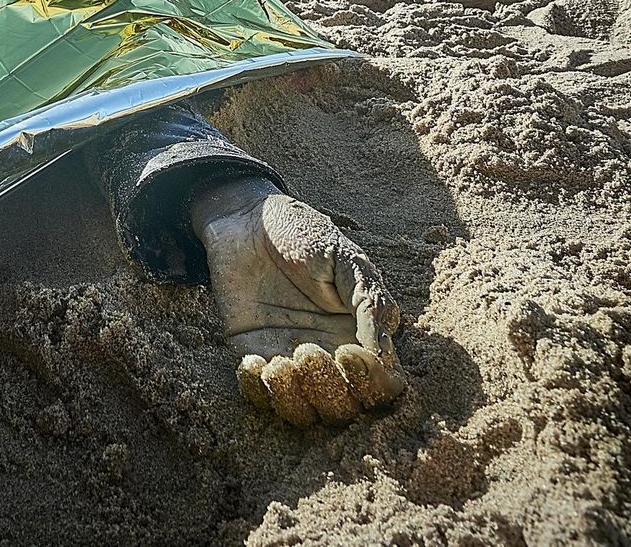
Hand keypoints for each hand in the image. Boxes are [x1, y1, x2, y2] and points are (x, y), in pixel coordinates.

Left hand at [191, 178, 404, 426]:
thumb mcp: (344, 259)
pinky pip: (259, 396)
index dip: (371, 382)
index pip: (383, 386)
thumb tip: (385, 354)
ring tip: (278, 364)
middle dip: (329, 390)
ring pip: (304, 411)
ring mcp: (291, 360)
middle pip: (344, 408)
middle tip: (307, 350)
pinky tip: (252, 362)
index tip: (348, 351)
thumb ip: (370, 303)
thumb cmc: (302, 234)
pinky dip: (257, 391)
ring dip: (294, 398)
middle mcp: (330, 356)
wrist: (244, 219)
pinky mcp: (253, 356)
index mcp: (361, 334)